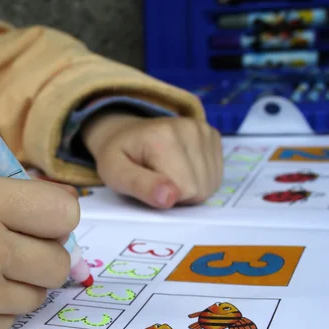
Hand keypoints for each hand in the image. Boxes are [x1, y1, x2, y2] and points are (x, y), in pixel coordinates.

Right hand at [0, 176, 78, 328]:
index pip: (64, 213)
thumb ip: (15, 198)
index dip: (57, 219)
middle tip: (15, 251)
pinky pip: (11, 320)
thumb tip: (69, 209)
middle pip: (59, 262)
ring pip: (39, 295)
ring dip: (20, 284)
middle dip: (43, 255)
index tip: (42, 223)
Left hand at [81, 113, 222, 208]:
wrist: (125, 134)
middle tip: (155, 180)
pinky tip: (179, 169)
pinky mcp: (212, 135)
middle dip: (178, 195)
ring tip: (166, 174)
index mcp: (163, 137)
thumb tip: (169, 198)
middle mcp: (189, 128)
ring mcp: (204, 130)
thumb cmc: (118, 157)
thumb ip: (139, 186)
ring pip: (210, 184)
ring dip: (189, 189)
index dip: (165, 198)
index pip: (184, 190)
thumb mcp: (114, 174)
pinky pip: (216, 175)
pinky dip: (199, 179)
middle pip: (200, 189)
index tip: (147, 184)